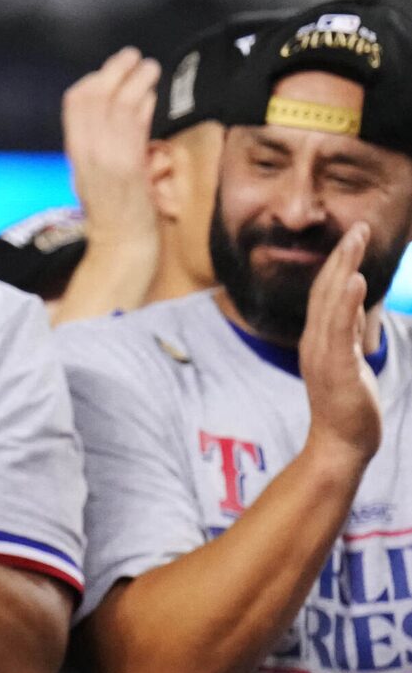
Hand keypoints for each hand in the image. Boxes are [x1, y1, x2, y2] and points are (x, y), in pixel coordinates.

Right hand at [63, 47, 160, 250]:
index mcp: (77, 150)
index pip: (76, 103)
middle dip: (113, 72)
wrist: (121, 244)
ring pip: (115, 107)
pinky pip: (132, 128)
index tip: (113, 70)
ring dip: (133, 81)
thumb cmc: (117, 210)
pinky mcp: (126, 168)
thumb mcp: (105, 169)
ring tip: (149, 66)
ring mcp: (105, 159)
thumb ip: (117, 137)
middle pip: (93, 98)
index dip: (95, 80)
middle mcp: (86, 152)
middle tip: (133, 56)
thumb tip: (137, 102)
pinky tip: (152, 95)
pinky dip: (141, 106)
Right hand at [302, 222, 383, 465]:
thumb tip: (354, 316)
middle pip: (325, 290)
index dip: (339, 263)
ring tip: (356, 239)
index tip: (353, 237)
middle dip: (343, 255)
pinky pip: (340, 329)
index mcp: (318, 340)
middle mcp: (315, 342)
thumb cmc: (348, 410)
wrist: (340, 446)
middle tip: (358, 226)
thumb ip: (346, 339)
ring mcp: (323, 354)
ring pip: (331, 301)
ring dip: (344, 266)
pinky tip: (354, 279)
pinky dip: (345, 302)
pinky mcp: (337, 367)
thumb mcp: (347, 366)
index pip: (326, 294)